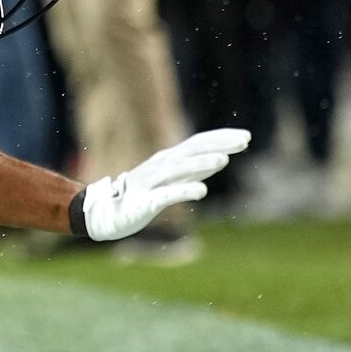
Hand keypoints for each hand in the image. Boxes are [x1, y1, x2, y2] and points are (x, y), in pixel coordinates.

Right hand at [74, 128, 248, 240]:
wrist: (104, 214)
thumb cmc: (141, 196)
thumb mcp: (173, 180)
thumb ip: (195, 170)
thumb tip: (221, 158)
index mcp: (168, 159)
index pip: (197, 142)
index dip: (221, 138)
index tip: (246, 137)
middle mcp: (160, 166)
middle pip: (191, 150)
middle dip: (217, 144)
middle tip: (245, 140)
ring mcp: (151, 182)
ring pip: (178, 169)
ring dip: (200, 163)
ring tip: (224, 160)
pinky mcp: (144, 202)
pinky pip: (165, 195)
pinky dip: (183, 191)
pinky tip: (201, 191)